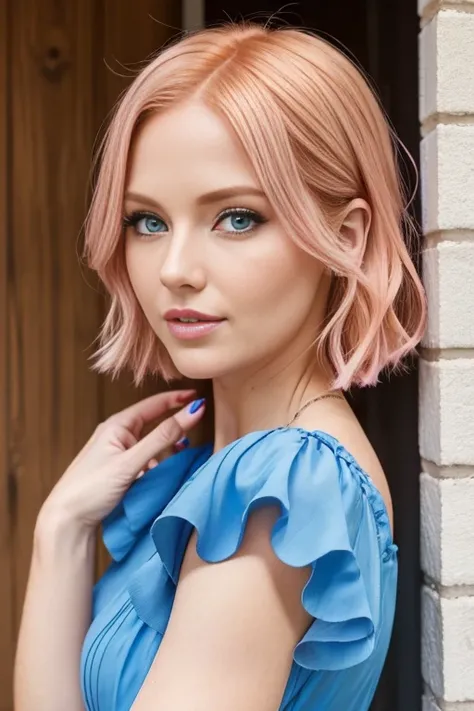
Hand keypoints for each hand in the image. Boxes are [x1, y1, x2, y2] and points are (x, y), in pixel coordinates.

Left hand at [39, 390, 205, 531]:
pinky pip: (146, 463)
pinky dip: (157, 469)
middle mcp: (118, 436)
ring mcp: (119, 454)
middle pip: (155, 426)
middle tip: (192, 438)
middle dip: (173, 432)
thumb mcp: (131, 461)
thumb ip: (163, 437)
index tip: (199, 397)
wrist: (66, 521)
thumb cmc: (91, 488)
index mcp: (117, 425)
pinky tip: (160, 479)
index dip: (177, 399)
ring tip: (175, 464)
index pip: (153, 404)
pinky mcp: (120, 472)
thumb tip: (193, 411)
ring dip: (165, 455)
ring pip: (152, 447)